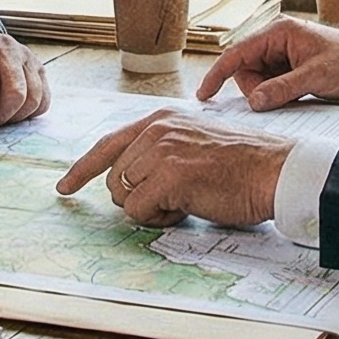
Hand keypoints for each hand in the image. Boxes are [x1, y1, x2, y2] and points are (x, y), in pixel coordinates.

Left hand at [55, 108, 290, 227]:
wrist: (274, 170)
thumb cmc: (240, 165)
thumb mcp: (192, 144)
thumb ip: (159, 153)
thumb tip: (127, 181)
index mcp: (160, 120)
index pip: (107, 144)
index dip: (82, 169)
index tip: (65, 187)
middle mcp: (155, 130)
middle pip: (112, 178)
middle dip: (135, 198)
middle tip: (172, 200)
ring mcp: (161, 150)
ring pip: (122, 196)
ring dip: (149, 209)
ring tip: (183, 201)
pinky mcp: (170, 174)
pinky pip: (139, 210)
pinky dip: (158, 219)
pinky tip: (185, 209)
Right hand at [195, 17, 338, 111]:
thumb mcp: (316, 76)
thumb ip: (283, 88)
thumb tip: (254, 102)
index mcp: (278, 32)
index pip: (236, 53)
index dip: (217, 74)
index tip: (204, 94)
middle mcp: (275, 41)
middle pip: (245, 70)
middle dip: (255, 90)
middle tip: (281, 99)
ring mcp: (282, 55)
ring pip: (257, 81)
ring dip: (268, 94)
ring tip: (296, 94)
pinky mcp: (289, 69)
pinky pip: (270, 85)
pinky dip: (277, 95)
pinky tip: (296, 96)